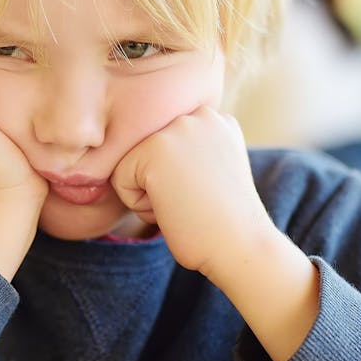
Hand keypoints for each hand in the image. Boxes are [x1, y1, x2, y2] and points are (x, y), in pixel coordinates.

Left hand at [110, 107, 274, 278]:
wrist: (240, 246)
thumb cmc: (223, 222)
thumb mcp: (212, 170)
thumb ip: (187, 151)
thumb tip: (149, 151)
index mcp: (215, 118)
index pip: (163, 146)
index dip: (176, 178)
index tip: (207, 192)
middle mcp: (198, 114)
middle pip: (145, 152)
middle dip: (161, 183)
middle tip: (197, 199)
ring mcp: (177, 128)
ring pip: (131, 164)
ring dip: (150, 194)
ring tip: (187, 203)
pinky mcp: (155, 148)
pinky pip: (120, 180)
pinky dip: (140, 206)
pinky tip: (174, 208)